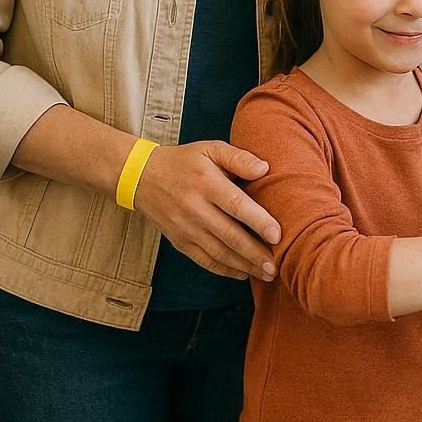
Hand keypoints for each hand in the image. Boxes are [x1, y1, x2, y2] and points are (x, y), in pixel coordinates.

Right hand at [134, 140, 281, 281]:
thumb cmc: (185, 161)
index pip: (236, 205)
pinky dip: (224, 270)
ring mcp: (186, 229)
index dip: (258, 221)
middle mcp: (196, 209)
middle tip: (277, 266)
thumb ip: (238, 158)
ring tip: (267, 273)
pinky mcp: (180, 242)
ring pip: (219, 253)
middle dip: (255, 253)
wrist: (143, 177)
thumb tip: (264, 169)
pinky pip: (204, 260)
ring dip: (244, 266)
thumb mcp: (211, 148)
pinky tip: (243, 273)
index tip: (278, 235)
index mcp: (207, 184)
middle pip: (229, 235)